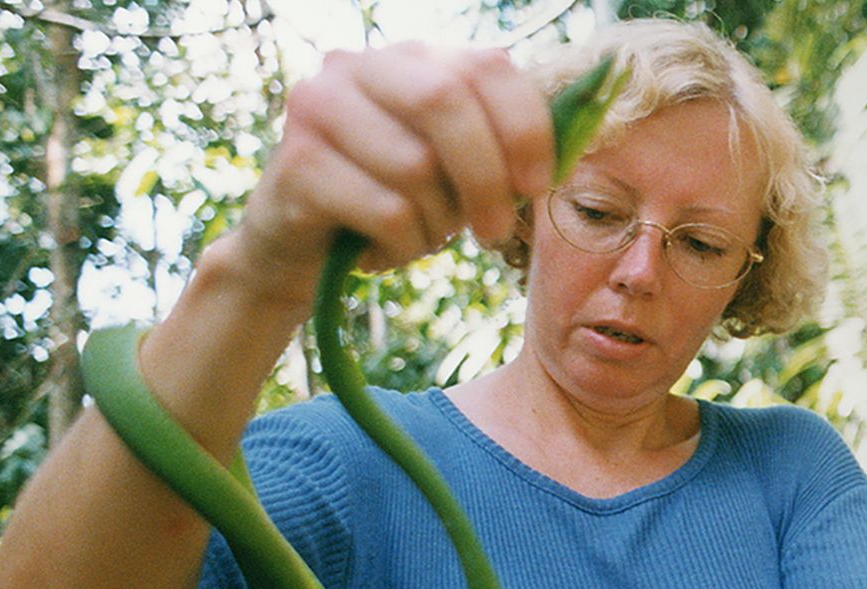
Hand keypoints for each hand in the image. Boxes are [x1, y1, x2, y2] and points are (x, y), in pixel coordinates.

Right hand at [218, 41, 553, 311]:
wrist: (296, 254)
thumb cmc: (389, 206)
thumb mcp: (451, 172)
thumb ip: (500, 146)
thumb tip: (570, 144)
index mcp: (409, 57)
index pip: (487, 65)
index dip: (525, 128)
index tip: (538, 186)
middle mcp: (357, 66)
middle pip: (447, 101)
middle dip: (486, 178)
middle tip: (494, 233)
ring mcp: (317, 107)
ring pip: (416, 166)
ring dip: (436, 223)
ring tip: (420, 238)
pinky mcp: (296, 163)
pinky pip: (385, 210)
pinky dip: (402, 245)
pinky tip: (383, 253)